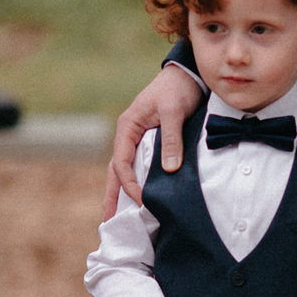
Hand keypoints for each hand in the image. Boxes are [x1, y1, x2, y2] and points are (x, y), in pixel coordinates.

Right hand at [104, 65, 201, 216]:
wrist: (187, 74)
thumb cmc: (178, 89)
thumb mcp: (174, 112)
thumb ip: (171, 140)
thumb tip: (169, 169)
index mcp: (128, 127)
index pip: (122, 163)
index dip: (130, 185)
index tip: (143, 201)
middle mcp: (128, 134)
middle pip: (115, 171)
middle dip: (111, 196)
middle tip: (108, 221)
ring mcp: (137, 138)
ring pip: (124, 169)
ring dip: (120, 191)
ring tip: (117, 216)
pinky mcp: (149, 140)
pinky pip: (138, 165)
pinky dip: (135, 181)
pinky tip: (138, 195)